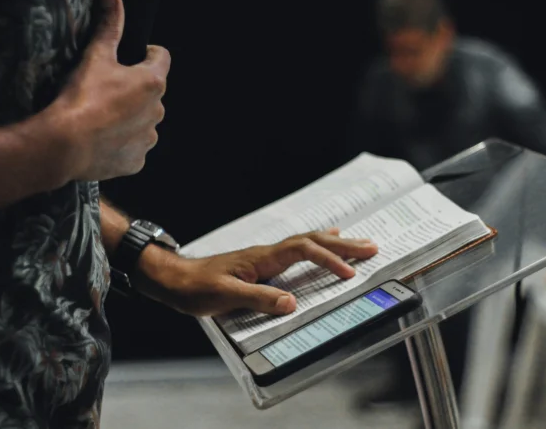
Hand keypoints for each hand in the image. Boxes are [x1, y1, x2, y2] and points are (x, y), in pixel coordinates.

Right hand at [41, 0, 170, 180]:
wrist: (64, 145)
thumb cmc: (81, 97)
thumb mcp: (95, 56)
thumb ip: (109, 25)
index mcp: (153, 83)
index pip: (162, 57)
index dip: (147, 53)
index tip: (133, 56)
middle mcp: (158, 112)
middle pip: (151, 93)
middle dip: (134, 90)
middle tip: (106, 90)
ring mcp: (148, 139)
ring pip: (144, 122)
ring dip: (130, 118)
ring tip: (102, 117)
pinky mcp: (137, 162)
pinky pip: (133, 148)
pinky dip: (121, 143)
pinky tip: (101, 140)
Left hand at [134, 228, 379, 315]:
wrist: (173, 279)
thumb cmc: (195, 287)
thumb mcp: (225, 296)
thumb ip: (258, 298)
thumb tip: (292, 303)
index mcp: (262, 258)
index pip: (303, 250)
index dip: (328, 259)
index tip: (349, 273)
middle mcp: (267, 253)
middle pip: (312, 241)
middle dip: (343, 245)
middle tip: (372, 247)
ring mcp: (265, 257)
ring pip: (306, 243)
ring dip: (334, 243)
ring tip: (359, 243)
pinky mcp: (261, 265)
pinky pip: (297, 250)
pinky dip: (316, 247)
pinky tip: (322, 244)